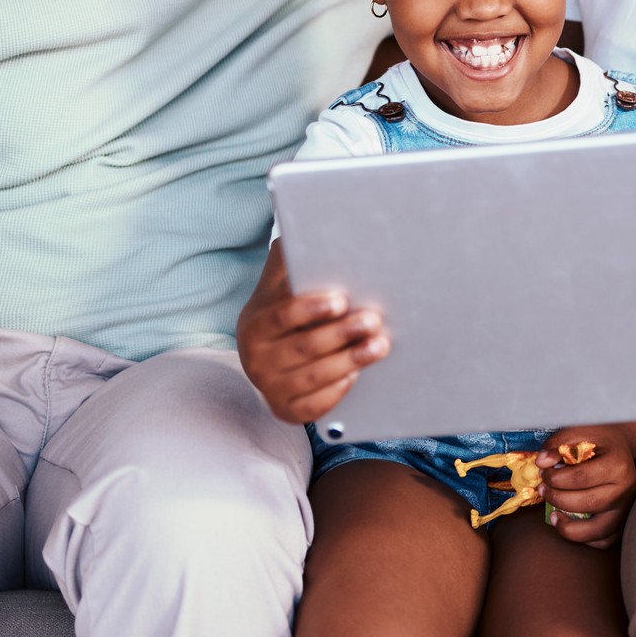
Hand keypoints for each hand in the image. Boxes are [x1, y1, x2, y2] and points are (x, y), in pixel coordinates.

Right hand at [237, 242, 389, 424]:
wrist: (265, 356)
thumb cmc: (282, 311)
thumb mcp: (279, 283)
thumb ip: (290, 260)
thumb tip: (307, 226)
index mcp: (256, 322)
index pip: (283, 314)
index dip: (312, 308)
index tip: (342, 301)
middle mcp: (256, 357)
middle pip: (303, 347)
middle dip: (342, 334)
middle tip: (374, 320)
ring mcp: (270, 386)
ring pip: (313, 376)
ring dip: (350, 360)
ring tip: (379, 345)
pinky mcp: (285, 410)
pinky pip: (313, 406)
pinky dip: (336, 391)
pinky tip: (356, 374)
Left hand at [535, 423, 635, 548]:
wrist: (619, 446)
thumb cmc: (596, 439)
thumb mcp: (577, 432)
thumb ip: (557, 445)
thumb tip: (541, 463)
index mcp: (617, 465)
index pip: (580, 478)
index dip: (554, 478)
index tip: (543, 472)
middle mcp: (626, 490)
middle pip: (587, 504)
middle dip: (556, 498)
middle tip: (543, 489)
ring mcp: (626, 509)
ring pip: (597, 531)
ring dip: (569, 528)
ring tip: (553, 515)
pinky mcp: (622, 522)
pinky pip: (603, 541)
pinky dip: (584, 538)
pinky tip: (569, 524)